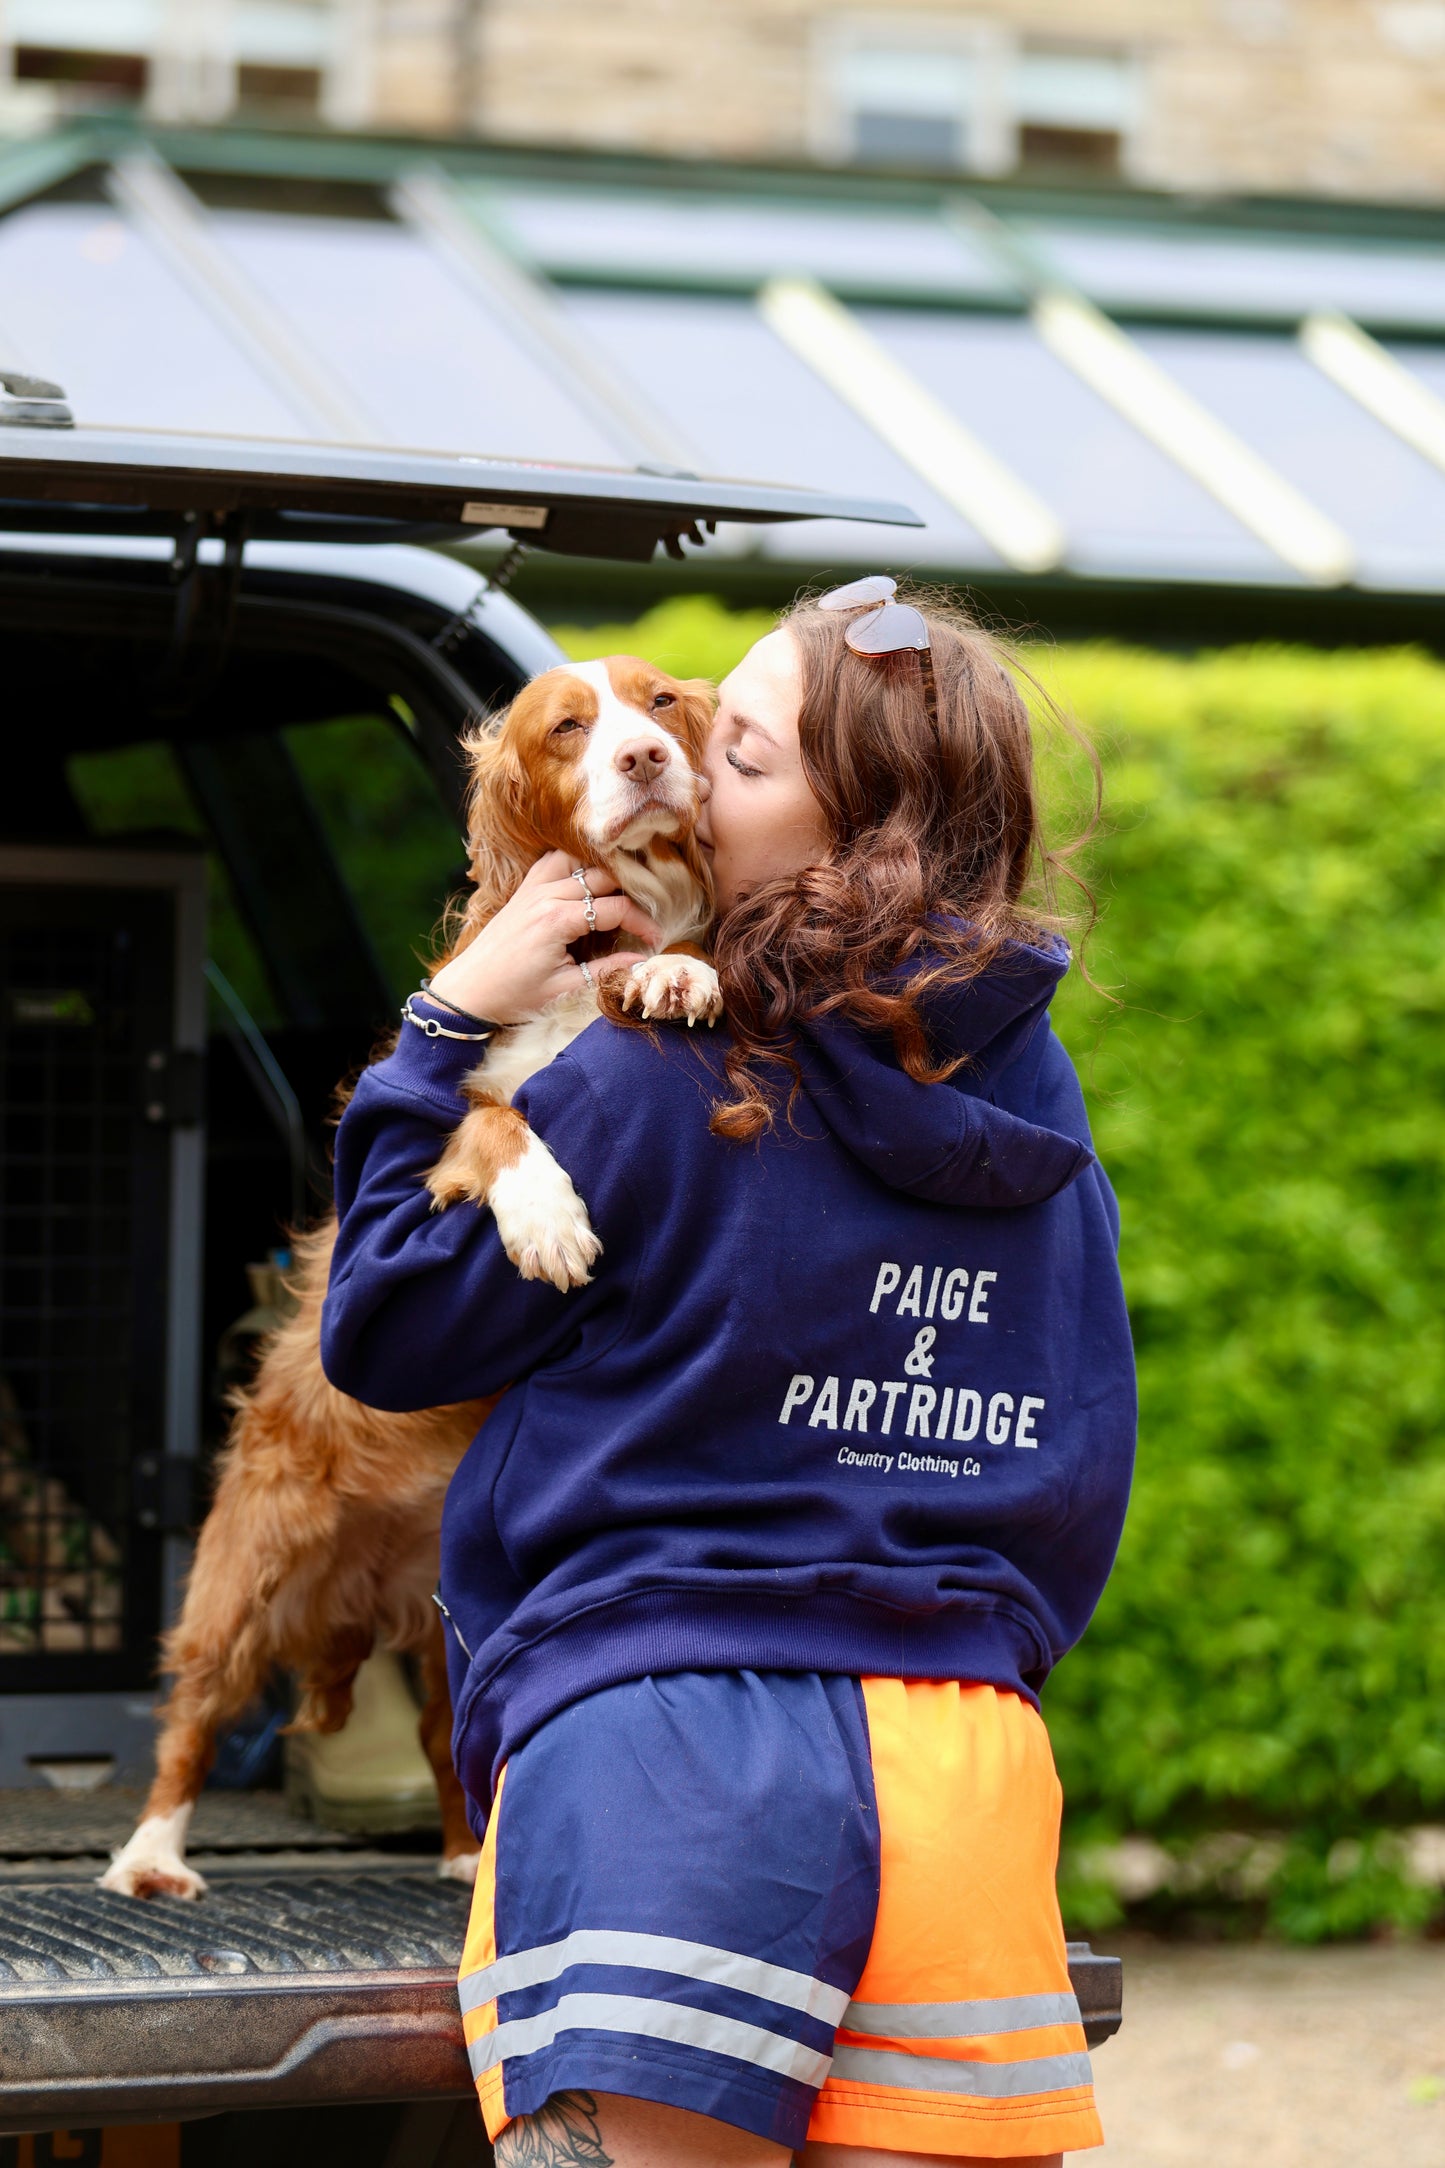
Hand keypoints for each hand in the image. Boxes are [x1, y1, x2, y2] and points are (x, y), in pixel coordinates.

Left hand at [427, 851, 659, 1024]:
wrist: (469, 991)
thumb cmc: (513, 995)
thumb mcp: (564, 988)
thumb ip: (606, 970)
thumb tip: (641, 962)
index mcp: (557, 920)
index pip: (615, 909)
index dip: (642, 922)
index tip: (654, 939)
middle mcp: (545, 895)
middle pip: (603, 877)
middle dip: (630, 895)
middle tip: (642, 917)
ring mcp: (532, 888)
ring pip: (579, 860)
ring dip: (602, 871)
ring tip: (619, 893)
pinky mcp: (523, 890)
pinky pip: (553, 861)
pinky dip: (574, 863)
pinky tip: (586, 879)